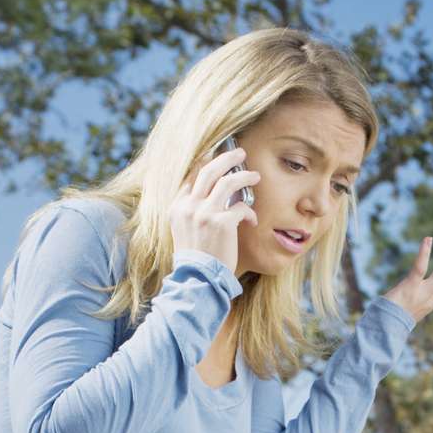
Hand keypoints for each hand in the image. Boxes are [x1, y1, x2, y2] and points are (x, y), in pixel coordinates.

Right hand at [169, 146, 260, 272]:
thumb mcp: (183, 231)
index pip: (192, 177)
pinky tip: (252, 220)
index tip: (218, 160)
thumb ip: (192, 212)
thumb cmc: (196, 259)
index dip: (206, 164)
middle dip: (226, 158)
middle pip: (208, 171)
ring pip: (227, 182)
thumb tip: (211, 195)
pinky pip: (241, 207)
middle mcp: (189, 206)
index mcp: (177, 207)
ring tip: (255, 175)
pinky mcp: (222, 223)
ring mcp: (205, 213)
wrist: (198, 279)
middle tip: (239, 153)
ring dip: (244, 176)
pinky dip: (249, 212)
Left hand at [382, 233, 432, 323]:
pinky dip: (425, 254)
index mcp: (432, 301)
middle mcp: (430, 299)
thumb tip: (420, 282)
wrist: (382, 329)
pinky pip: (420, 270)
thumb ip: (419, 294)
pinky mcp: (408, 289)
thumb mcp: (410, 304)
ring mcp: (420, 294)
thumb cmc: (391, 316)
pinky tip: (428, 239)